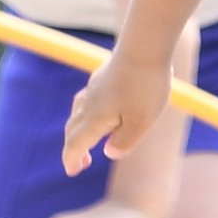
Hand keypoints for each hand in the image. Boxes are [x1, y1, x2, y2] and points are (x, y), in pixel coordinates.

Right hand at [63, 51, 172, 175]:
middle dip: (74, 148)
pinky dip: (87, 113)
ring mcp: (95, 88)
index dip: (71, 159)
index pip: (75, 143)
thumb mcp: (142, 122)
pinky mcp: (103, 76)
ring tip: (90, 139)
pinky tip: (102, 110)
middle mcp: (90, 103)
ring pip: (78, 112)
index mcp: (96, 118)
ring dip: (79, 129)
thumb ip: (125, 141)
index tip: (72, 171)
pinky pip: (87, 99)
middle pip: (73, 129)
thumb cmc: (146, 86)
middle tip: (82, 163)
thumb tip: (109, 152)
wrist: (145, 46)